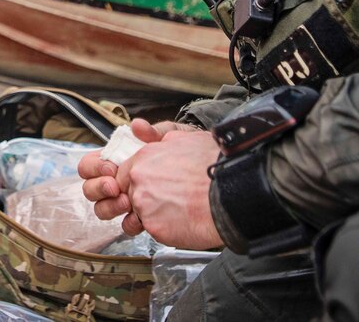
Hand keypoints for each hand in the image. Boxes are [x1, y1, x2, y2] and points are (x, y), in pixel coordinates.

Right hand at [78, 119, 196, 222]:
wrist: (217, 180)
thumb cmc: (196, 156)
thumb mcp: (176, 137)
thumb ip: (154, 132)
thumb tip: (136, 126)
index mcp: (122, 160)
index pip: (92, 165)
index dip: (96, 167)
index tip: (111, 169)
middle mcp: (122, 182)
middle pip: (91, 188)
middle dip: (98, 187)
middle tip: (114, 187)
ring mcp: (132, 201)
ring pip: (103, 207)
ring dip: (109, 206)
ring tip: (126, 202)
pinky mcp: (146, 218)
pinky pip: (126, 224)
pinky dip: (128, 223)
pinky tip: (138, 219)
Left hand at [116, 129, 222, 249]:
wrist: (234, 190)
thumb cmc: (215, 163)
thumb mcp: (184, 136)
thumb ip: (156, 134)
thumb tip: (137, 128)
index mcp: (144, 156)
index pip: (124, 173)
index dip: (139, 181)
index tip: (154, 185)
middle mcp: (139, 179)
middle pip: (129, 193)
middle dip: (145, 198)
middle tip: (169, 200)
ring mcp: (144, 204)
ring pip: (139, 213)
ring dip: (154, 214)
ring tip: (178, 211)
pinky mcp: (154, 227)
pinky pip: (153, 230)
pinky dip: (166, 229)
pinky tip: (183, 221)